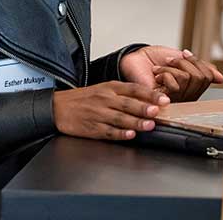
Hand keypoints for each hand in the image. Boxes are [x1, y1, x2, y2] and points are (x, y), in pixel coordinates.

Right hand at [51, 81, 169, 140]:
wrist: (58, 107)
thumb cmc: (83, 98)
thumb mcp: (103, 89)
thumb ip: (123, 93)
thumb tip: (147, 99)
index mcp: (109, 87)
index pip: (133, 89)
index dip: (149, 94)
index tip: (163, 99)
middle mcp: (105, 99)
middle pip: (128, 103)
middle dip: (144, 107)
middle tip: (158, 111)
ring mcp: (99, 114)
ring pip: (120, 118)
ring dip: (136, 122)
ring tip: (149, 125)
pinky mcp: (92, 128)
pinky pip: (108, 131)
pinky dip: (120, 134)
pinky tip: (130, 135)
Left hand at [152, 50, 222, 102]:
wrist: (136, 57)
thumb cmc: (155, 58)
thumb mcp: (182, 58)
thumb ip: (201, 67)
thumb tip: (220, 78)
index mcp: (191, 86)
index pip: (208, 76)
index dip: (196, 62)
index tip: (183, 54)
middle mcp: (185, 96)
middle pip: (200, 78)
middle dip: (183, 63)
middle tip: (169, 61)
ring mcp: (174, 100)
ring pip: (187, 79)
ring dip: (171, 68)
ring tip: (160, 69)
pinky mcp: (163, 101)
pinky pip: (175, 86)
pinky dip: (165, 74)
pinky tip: (156, 76)